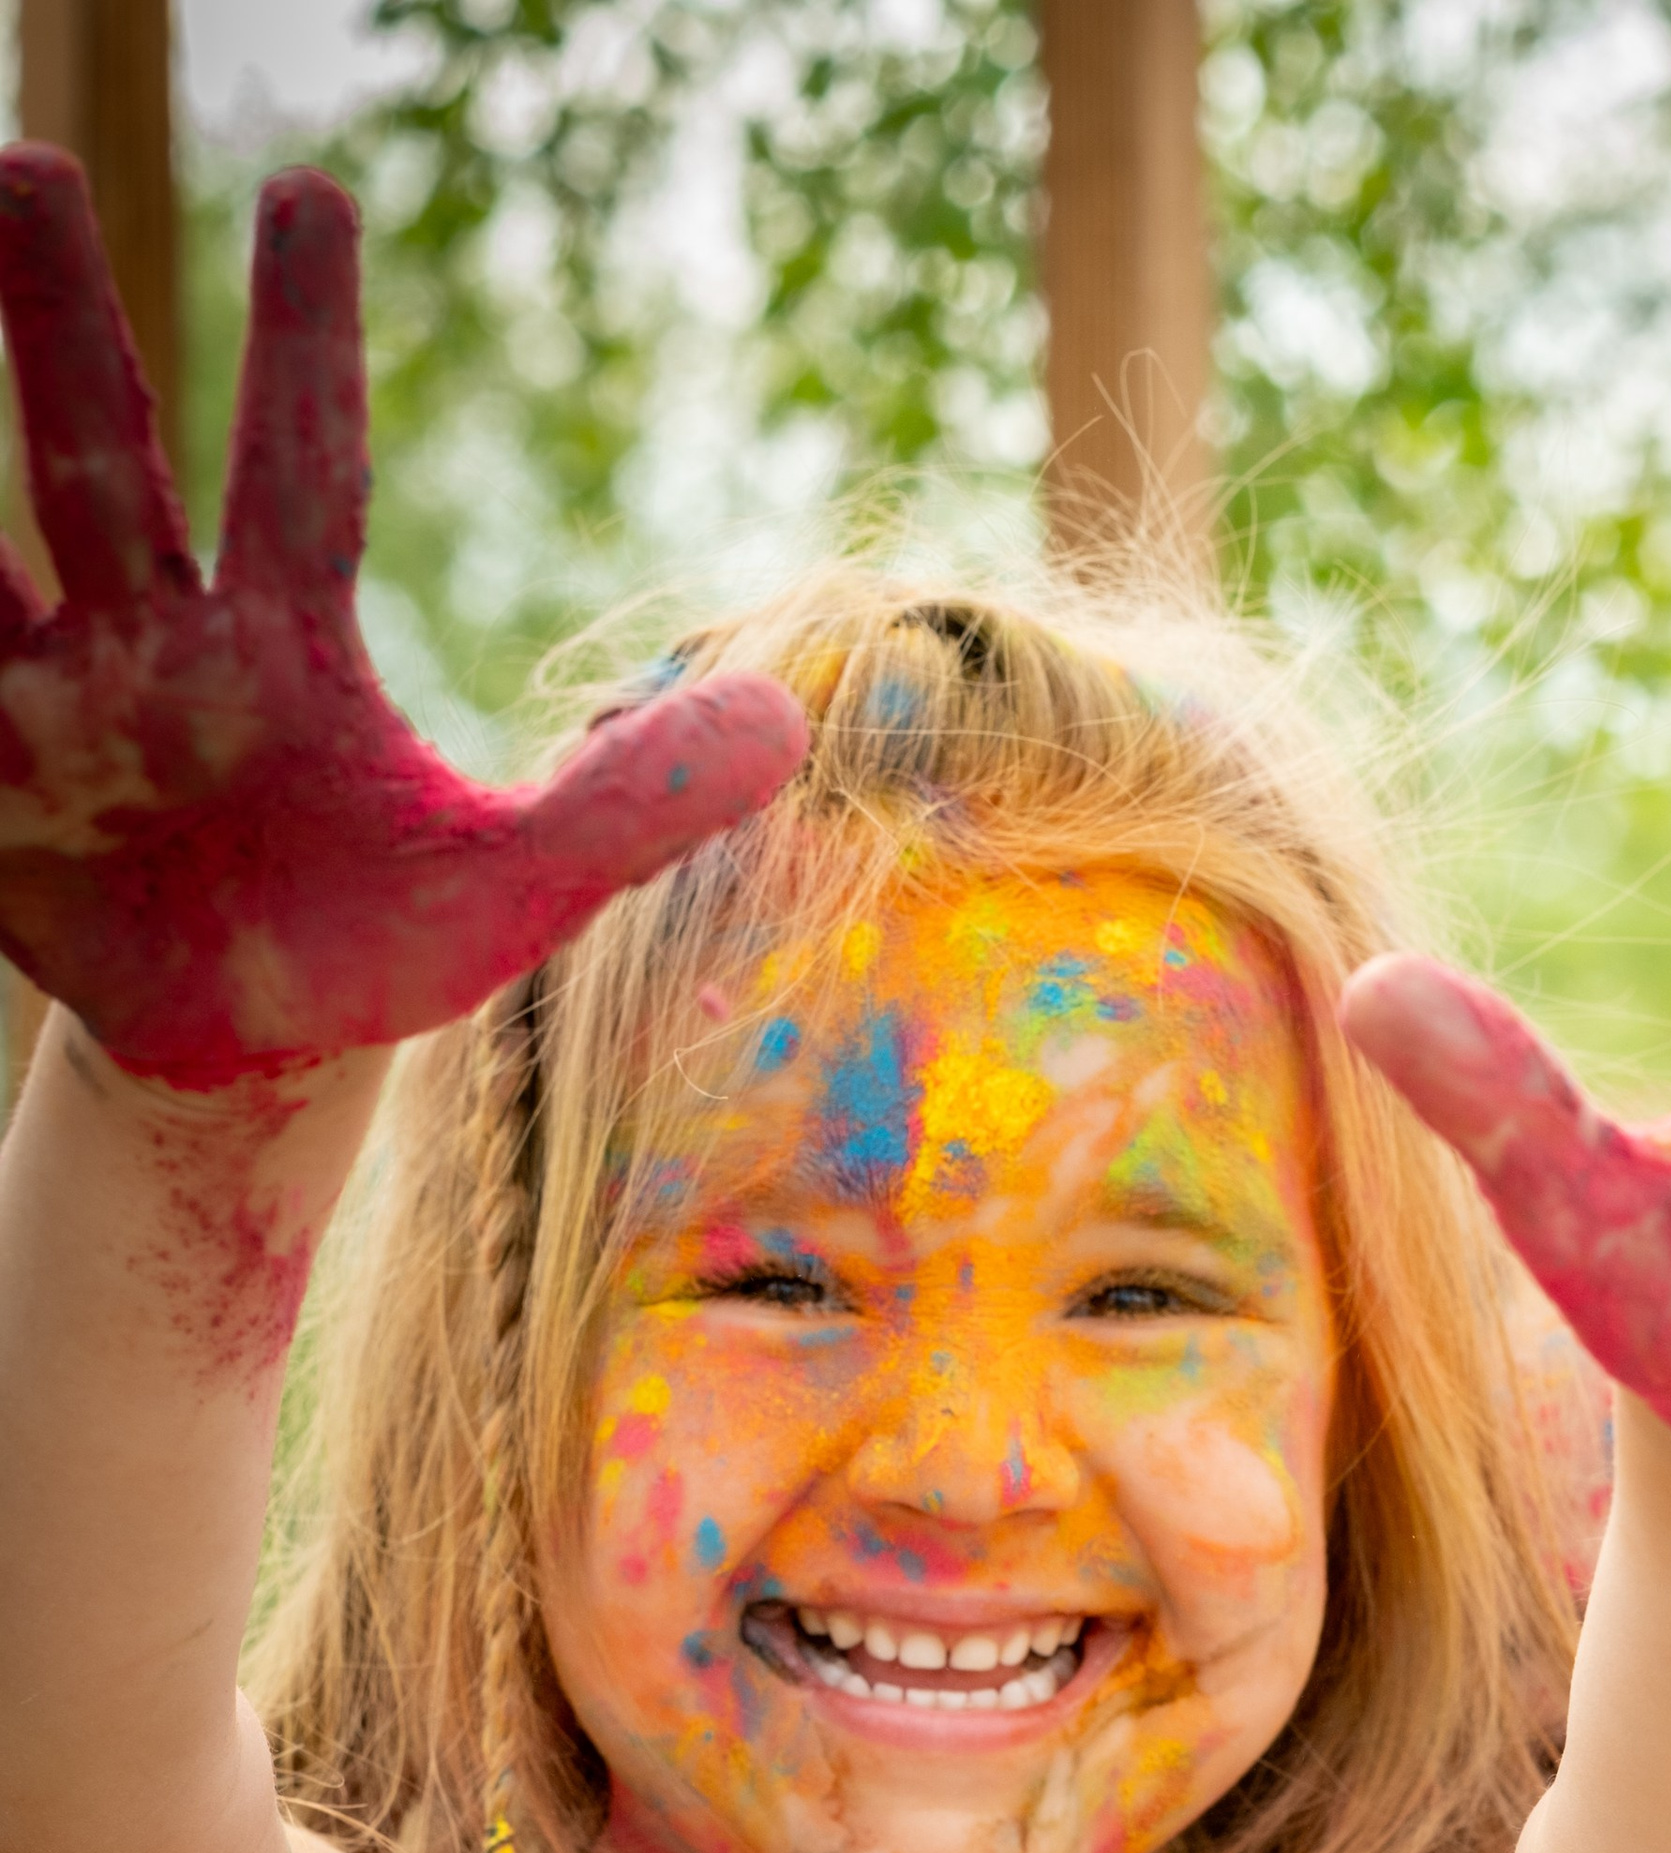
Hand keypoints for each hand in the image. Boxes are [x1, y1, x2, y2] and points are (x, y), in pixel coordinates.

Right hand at [0, 151, 804, 1085]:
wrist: (252, 1058)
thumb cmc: (379, 947)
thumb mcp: (517, 890)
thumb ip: (635, 802)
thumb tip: (786, 719)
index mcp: (284, 647)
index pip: (304, 472)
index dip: (305, 346)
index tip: (307, 194)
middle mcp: (158, 646)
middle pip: (105, 461)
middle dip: (64, 324)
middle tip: (30, 168)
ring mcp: (57, 709)